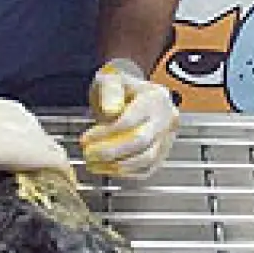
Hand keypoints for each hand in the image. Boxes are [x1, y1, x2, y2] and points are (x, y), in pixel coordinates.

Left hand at [79, 59, 178, 177]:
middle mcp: (167, 118)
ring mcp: (168, 137)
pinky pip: (148, 168)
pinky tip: (108, 169)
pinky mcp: (164, 152)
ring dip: (117, 166)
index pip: (130, 120)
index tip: (85, 139)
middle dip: (111, 152)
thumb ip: (109, 91)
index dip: (105, 133)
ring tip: (94, 164)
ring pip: (146, 159)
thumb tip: (111, 111)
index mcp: (155, 97)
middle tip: (88, 155)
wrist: (131, 95)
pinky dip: (127, 173)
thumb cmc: (118, 88)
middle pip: (141, 142)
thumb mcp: (109, 80)